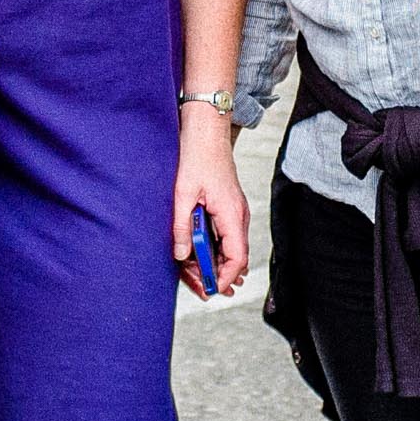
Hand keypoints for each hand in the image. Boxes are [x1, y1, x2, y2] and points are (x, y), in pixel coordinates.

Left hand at [172, 109, 249, 298]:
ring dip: (214, 263)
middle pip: (235, 257)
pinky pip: (225, 236)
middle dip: (217, 275)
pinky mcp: (228, 208)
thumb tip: (182, 254)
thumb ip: (181, 226)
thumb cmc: (196, 156)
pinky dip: (213, 248)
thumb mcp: (182, 193)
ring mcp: (235, 212)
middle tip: (199, 288)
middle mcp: (238, 215)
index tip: (211, 290)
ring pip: (230, 248)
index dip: (225, 277)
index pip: (237, 257)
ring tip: (194, 275)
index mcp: (231, 213)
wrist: (206, 130)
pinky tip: (198, 254)